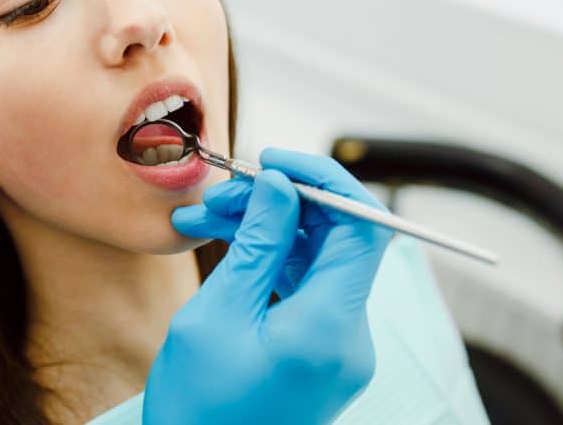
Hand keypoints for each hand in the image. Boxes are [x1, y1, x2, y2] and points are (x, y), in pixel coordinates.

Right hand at [144, 148, 392, 424]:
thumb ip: (259, 244)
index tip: (273, 162)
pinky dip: (269, 260)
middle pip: (335, 238)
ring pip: (314, 259)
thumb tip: (282, 185)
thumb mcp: (219, 316)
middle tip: (220, 195)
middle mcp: (350, 336)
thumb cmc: (199, 411)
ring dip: (265, 229)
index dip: (324, 180)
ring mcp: (339, 347)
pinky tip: (224, 245)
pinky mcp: (322, 353)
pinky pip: (304, 287)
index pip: (363, 226)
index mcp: (331, 326)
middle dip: (279, 203)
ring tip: (204, 219)